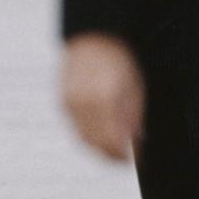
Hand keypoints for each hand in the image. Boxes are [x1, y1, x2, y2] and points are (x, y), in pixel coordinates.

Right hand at [61, 32, 145, 161]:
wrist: (95, 38)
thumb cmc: (120, 61)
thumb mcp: (135, 90)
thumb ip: (132, 119)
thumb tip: (132, 143)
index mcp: (104, 99)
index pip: (111, 142)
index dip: (122, 155)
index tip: (132, 159)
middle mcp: (83, 102)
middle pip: (95, 143)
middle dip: (110, 154)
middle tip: (123, 157)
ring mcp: (69, 102)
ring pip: (83, 138)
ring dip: (98, 146)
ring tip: (113, 144)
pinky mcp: (63, 101)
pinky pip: (75, 127)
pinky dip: (88, 133)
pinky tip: (101, 129)